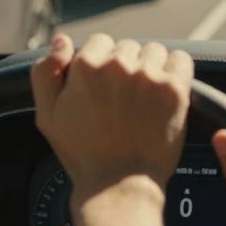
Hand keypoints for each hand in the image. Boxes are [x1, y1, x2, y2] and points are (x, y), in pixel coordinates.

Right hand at [32, 34, 192, 203]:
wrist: (119, 185)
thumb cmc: (83, 153)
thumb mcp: (47, 115)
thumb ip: (45, 72)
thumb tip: (62, 40)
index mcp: (86, 66)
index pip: (100, 42)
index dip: (102, 64)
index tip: (105, 88)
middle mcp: (119, 66)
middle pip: (128, 47)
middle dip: (126, 67)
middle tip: (123, 99)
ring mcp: (149, 76)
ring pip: (154, 52)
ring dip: (151, 68)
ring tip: (144, 98)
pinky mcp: (175, 89)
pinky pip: (180, 59)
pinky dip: (175, 70)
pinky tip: (166, 91)